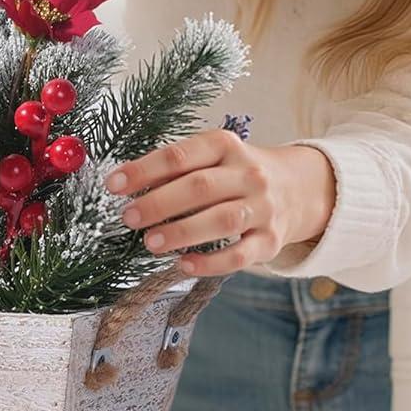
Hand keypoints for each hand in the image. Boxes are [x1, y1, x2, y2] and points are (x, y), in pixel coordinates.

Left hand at [103, 130, 336, 277]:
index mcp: (225, 145)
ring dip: (182, 232)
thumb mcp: (211, 158)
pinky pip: (241, 255)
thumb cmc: (235, 173)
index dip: (143, 170)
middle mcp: (248, 173)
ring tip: (150, 242)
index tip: (113, 185)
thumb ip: (175, 169)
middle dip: (159, 203)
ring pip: (222, 220)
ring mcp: (263, 207)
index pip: (180, 155)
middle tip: (128, 217)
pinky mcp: (271, 240)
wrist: (297, 188)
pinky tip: (183, 265)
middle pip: (200, 187)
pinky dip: (210, 262)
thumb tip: (128, 186)